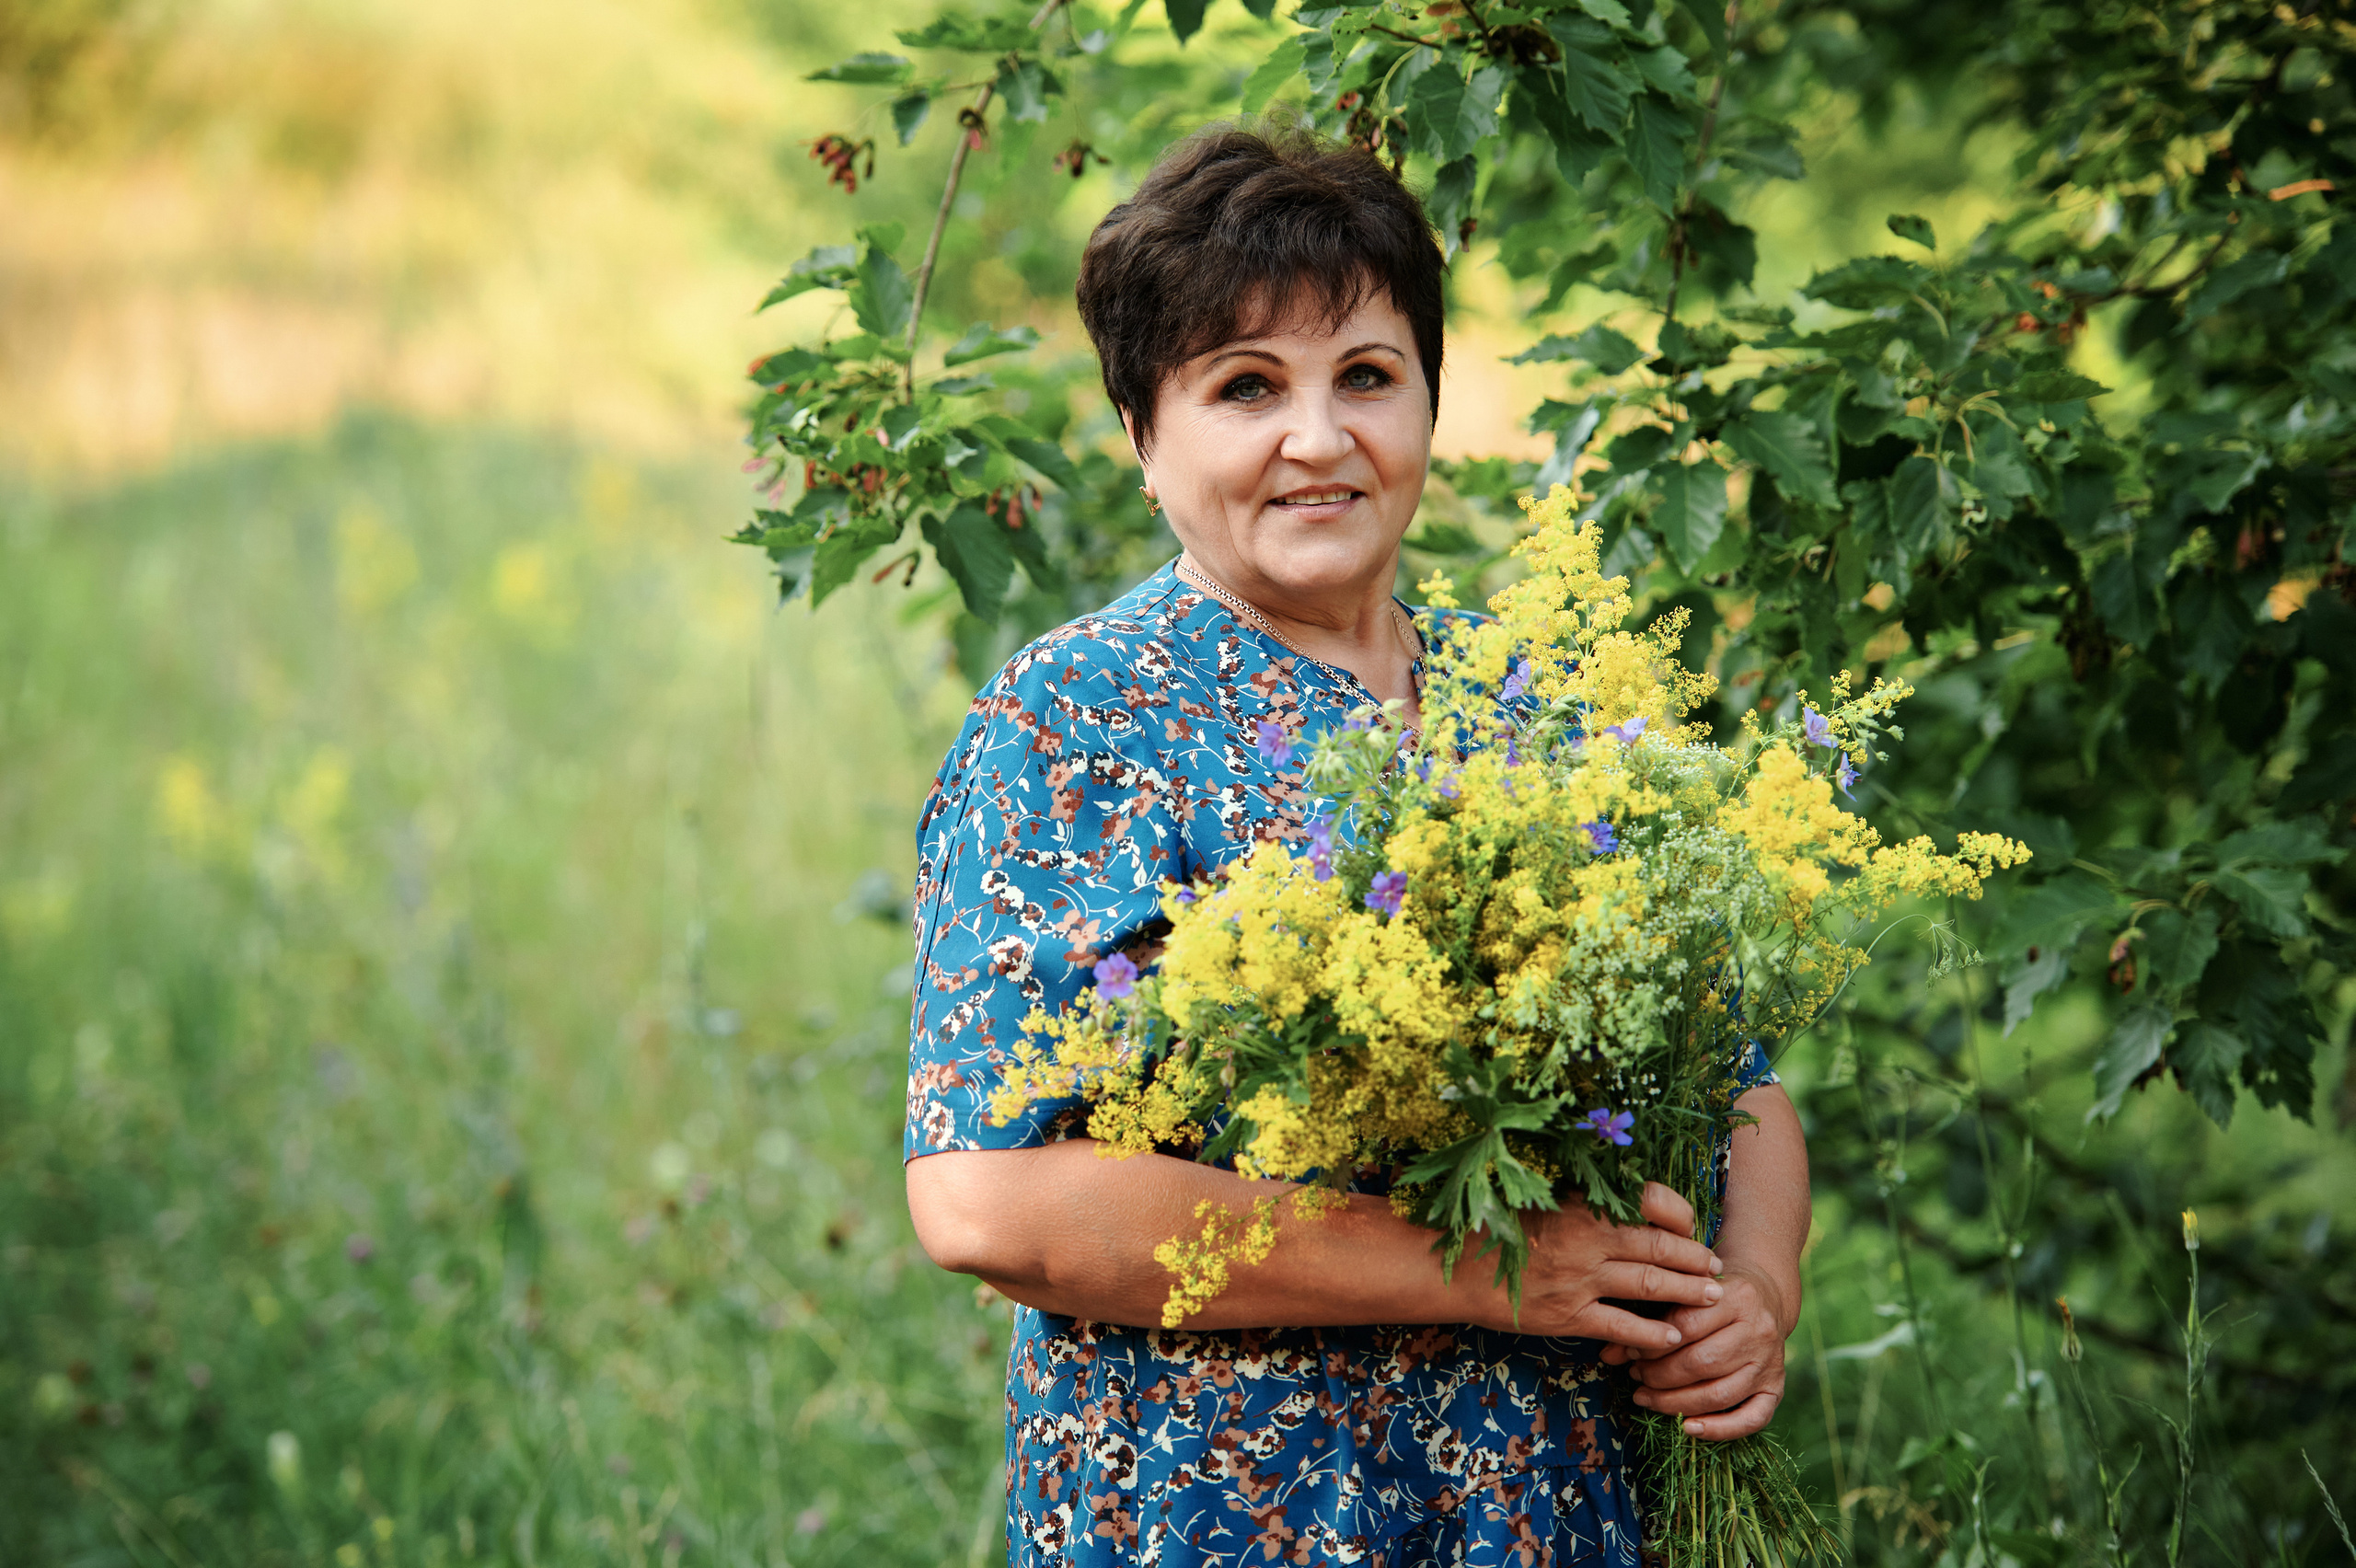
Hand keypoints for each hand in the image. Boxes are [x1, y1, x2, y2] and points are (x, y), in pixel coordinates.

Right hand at [1466, 1182, 1723, 1349]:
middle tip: (1717, 1271)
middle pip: (1659, 1248)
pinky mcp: (1568, 1315)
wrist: (1462, 1270)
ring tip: (1710, 1299)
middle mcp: (1587, 1239)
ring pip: (1648, 1286)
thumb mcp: (1550, 1205)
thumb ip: (1592, 1206)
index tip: (1695, 1230)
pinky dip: (1650, 1333)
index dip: (1681, 1219)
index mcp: (1585, 1206)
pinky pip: (1621, 1325)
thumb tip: (1639, 1207)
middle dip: (1694, 1260)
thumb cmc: (1508, 1232)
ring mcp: (1579, 1280)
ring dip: (1684, 1293)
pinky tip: (1670, 1338)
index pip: (1649, 1203)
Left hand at [1600, 1260, 1790, 1439]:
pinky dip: (1719, 1429)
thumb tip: (1607, 1354)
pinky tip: (1688, 1428)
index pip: (1687, 1326)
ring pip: (1720, 1394)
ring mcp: (1770, 1363)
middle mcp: (1759, 1330)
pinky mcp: (1777, 1389)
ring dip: (1677, 1403)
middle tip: (1637, 1378)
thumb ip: (1649, 1318)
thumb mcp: (1684, 1293)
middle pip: (1703, 1363)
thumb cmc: (1711, 1294)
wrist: (1764, 1295)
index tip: (1631, 1352)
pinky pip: (1752, 1419)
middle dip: (1660, 1376)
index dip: (1653, 1344)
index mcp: (1737, 1296)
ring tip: (1647, 1399)